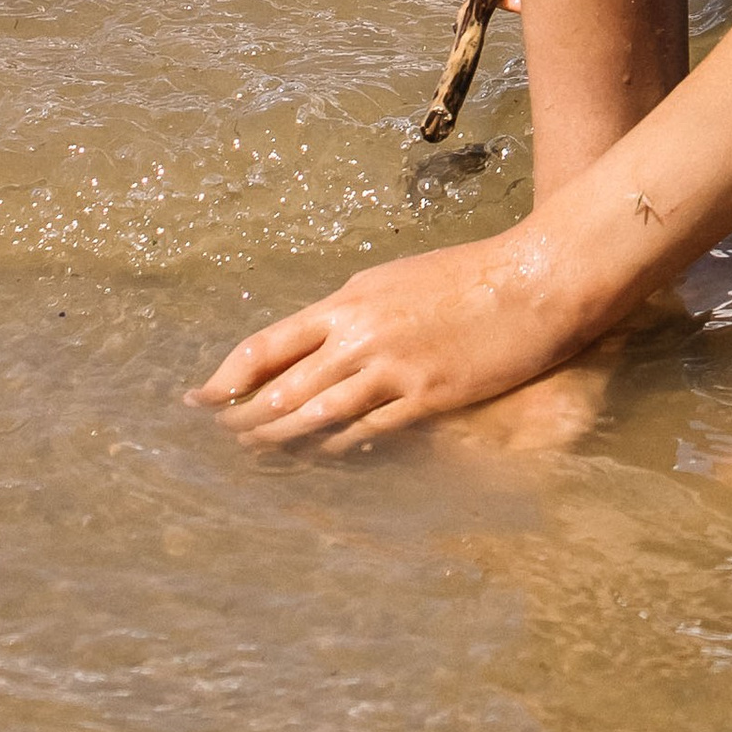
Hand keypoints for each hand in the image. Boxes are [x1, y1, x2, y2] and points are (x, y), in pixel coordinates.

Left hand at [189, 227, 579, 454]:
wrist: (532, 280)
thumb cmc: (467, 275)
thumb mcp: (396, 280)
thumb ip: (355, 310)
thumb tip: (320, 336)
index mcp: (348, 302)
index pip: (268, 345)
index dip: (227, 376)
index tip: (200, 397)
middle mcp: (360, 335)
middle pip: (282, 388)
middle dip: (245, 417)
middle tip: (222, 438)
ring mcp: (392, 368)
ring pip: (315, 415)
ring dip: (280, 439)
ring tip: (256, 454)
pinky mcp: (425, 397)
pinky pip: (367, 431)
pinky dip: (337, 447)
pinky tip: (322, 457)